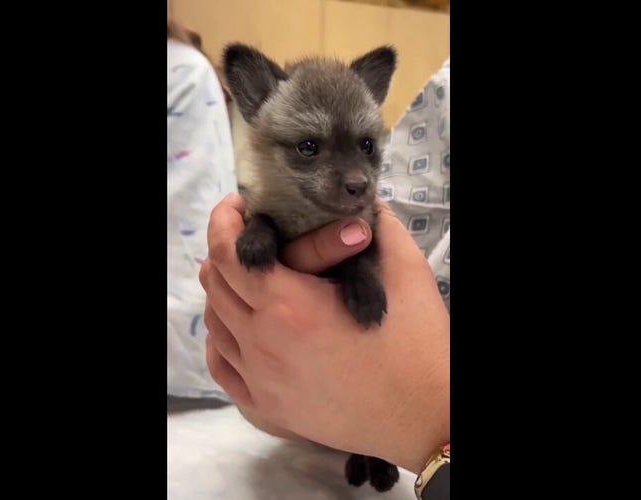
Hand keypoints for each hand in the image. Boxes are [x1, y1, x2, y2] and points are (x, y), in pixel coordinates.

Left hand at [200, 193, 449, 473]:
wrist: (425, 414)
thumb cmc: (419, 346)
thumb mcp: (405, 272)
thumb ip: (379, 226)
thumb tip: (361, 204)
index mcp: (293, 306)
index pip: (229, 254)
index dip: (225, 221)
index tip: (238, 205)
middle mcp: (265, 343)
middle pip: (215, 285)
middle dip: (224, 250)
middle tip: (246, 235)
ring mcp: (261, 379)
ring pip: (215, 324)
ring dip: (223, 293)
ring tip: (246, 276)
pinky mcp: (268, 406)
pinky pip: (223, 366)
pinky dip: (222, 338)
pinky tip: (238, 326)